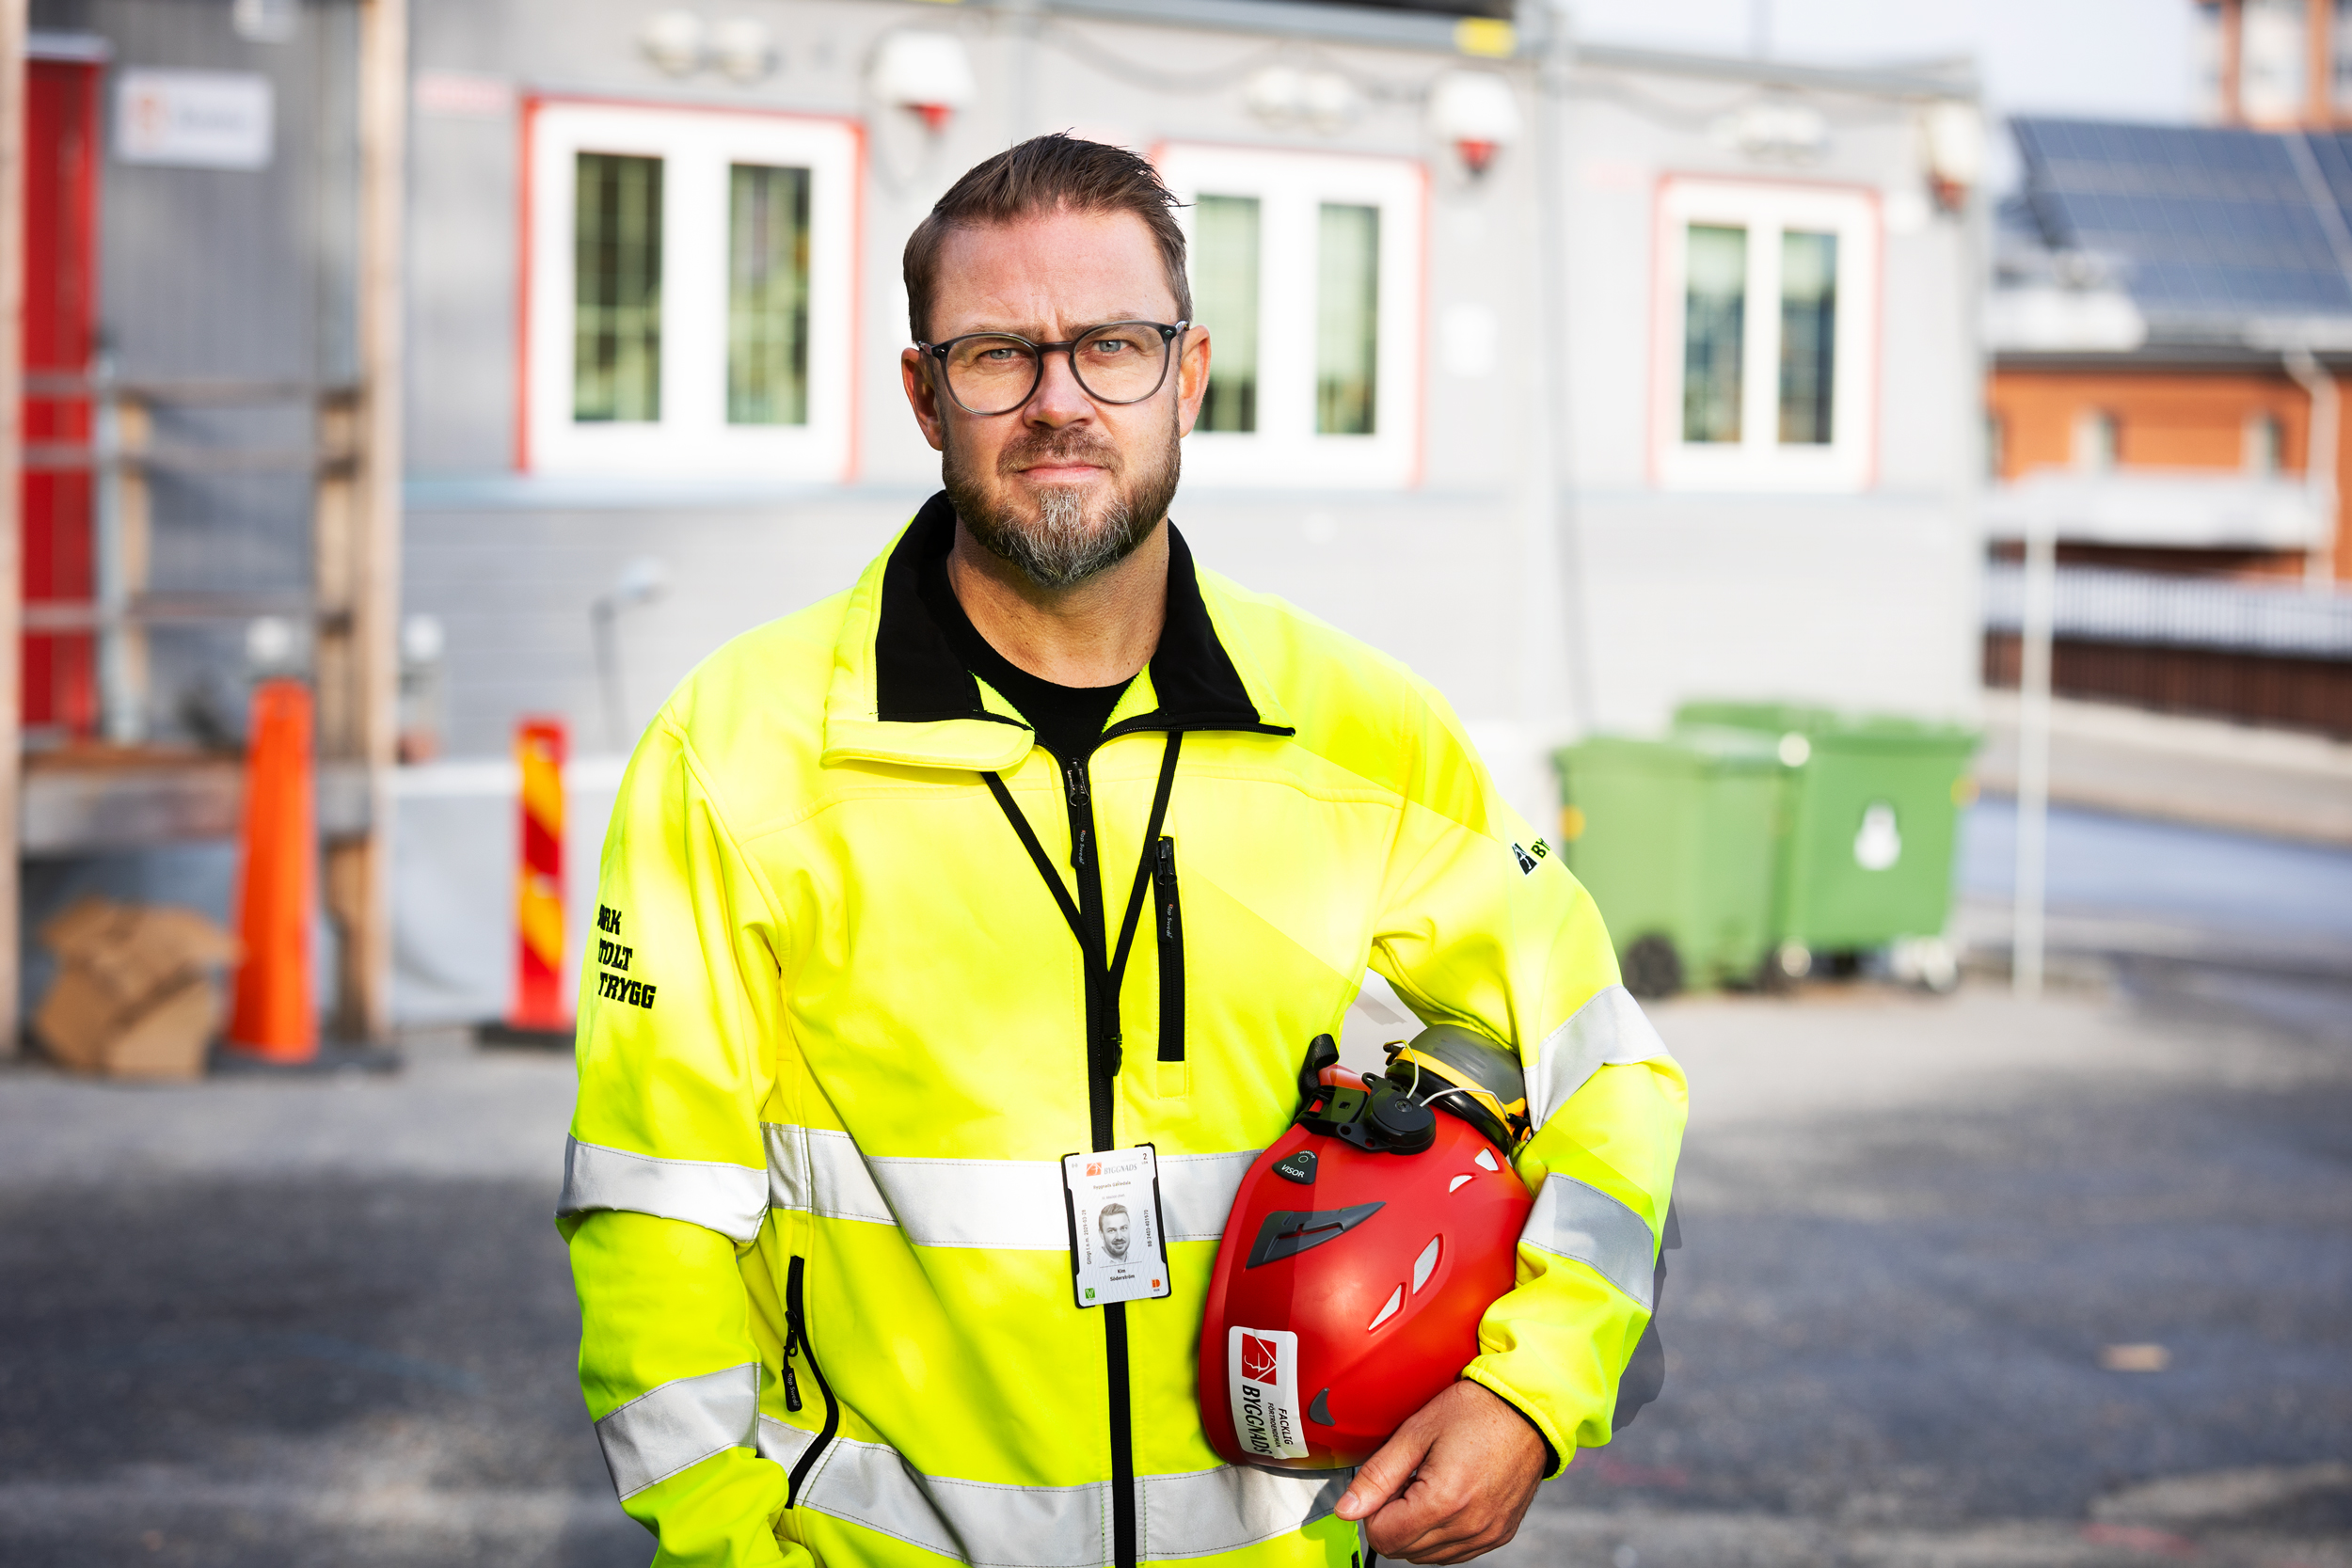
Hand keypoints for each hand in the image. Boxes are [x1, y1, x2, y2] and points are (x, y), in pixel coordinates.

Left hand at [1331, 1380, 1546, 1563]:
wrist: (1529, 1410)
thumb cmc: (1476, 1411)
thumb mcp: (1416, 1431)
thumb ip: (1378, 1474)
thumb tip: (1347, 1509)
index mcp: (1444, 1501)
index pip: (1383, 1537)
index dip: (1373, 1510)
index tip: (1388, 1481)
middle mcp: (1468, 1526)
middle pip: (1403, 1550)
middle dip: (1394, 1518)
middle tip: (1410, 1478)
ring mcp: (1487, 1535)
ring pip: (1427, 1557)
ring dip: (1417, 1528)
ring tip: (1431, 1485)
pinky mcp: (1499, 1535)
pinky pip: (1455, 1553)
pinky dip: (1441, 1533)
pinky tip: (1448, 1498)